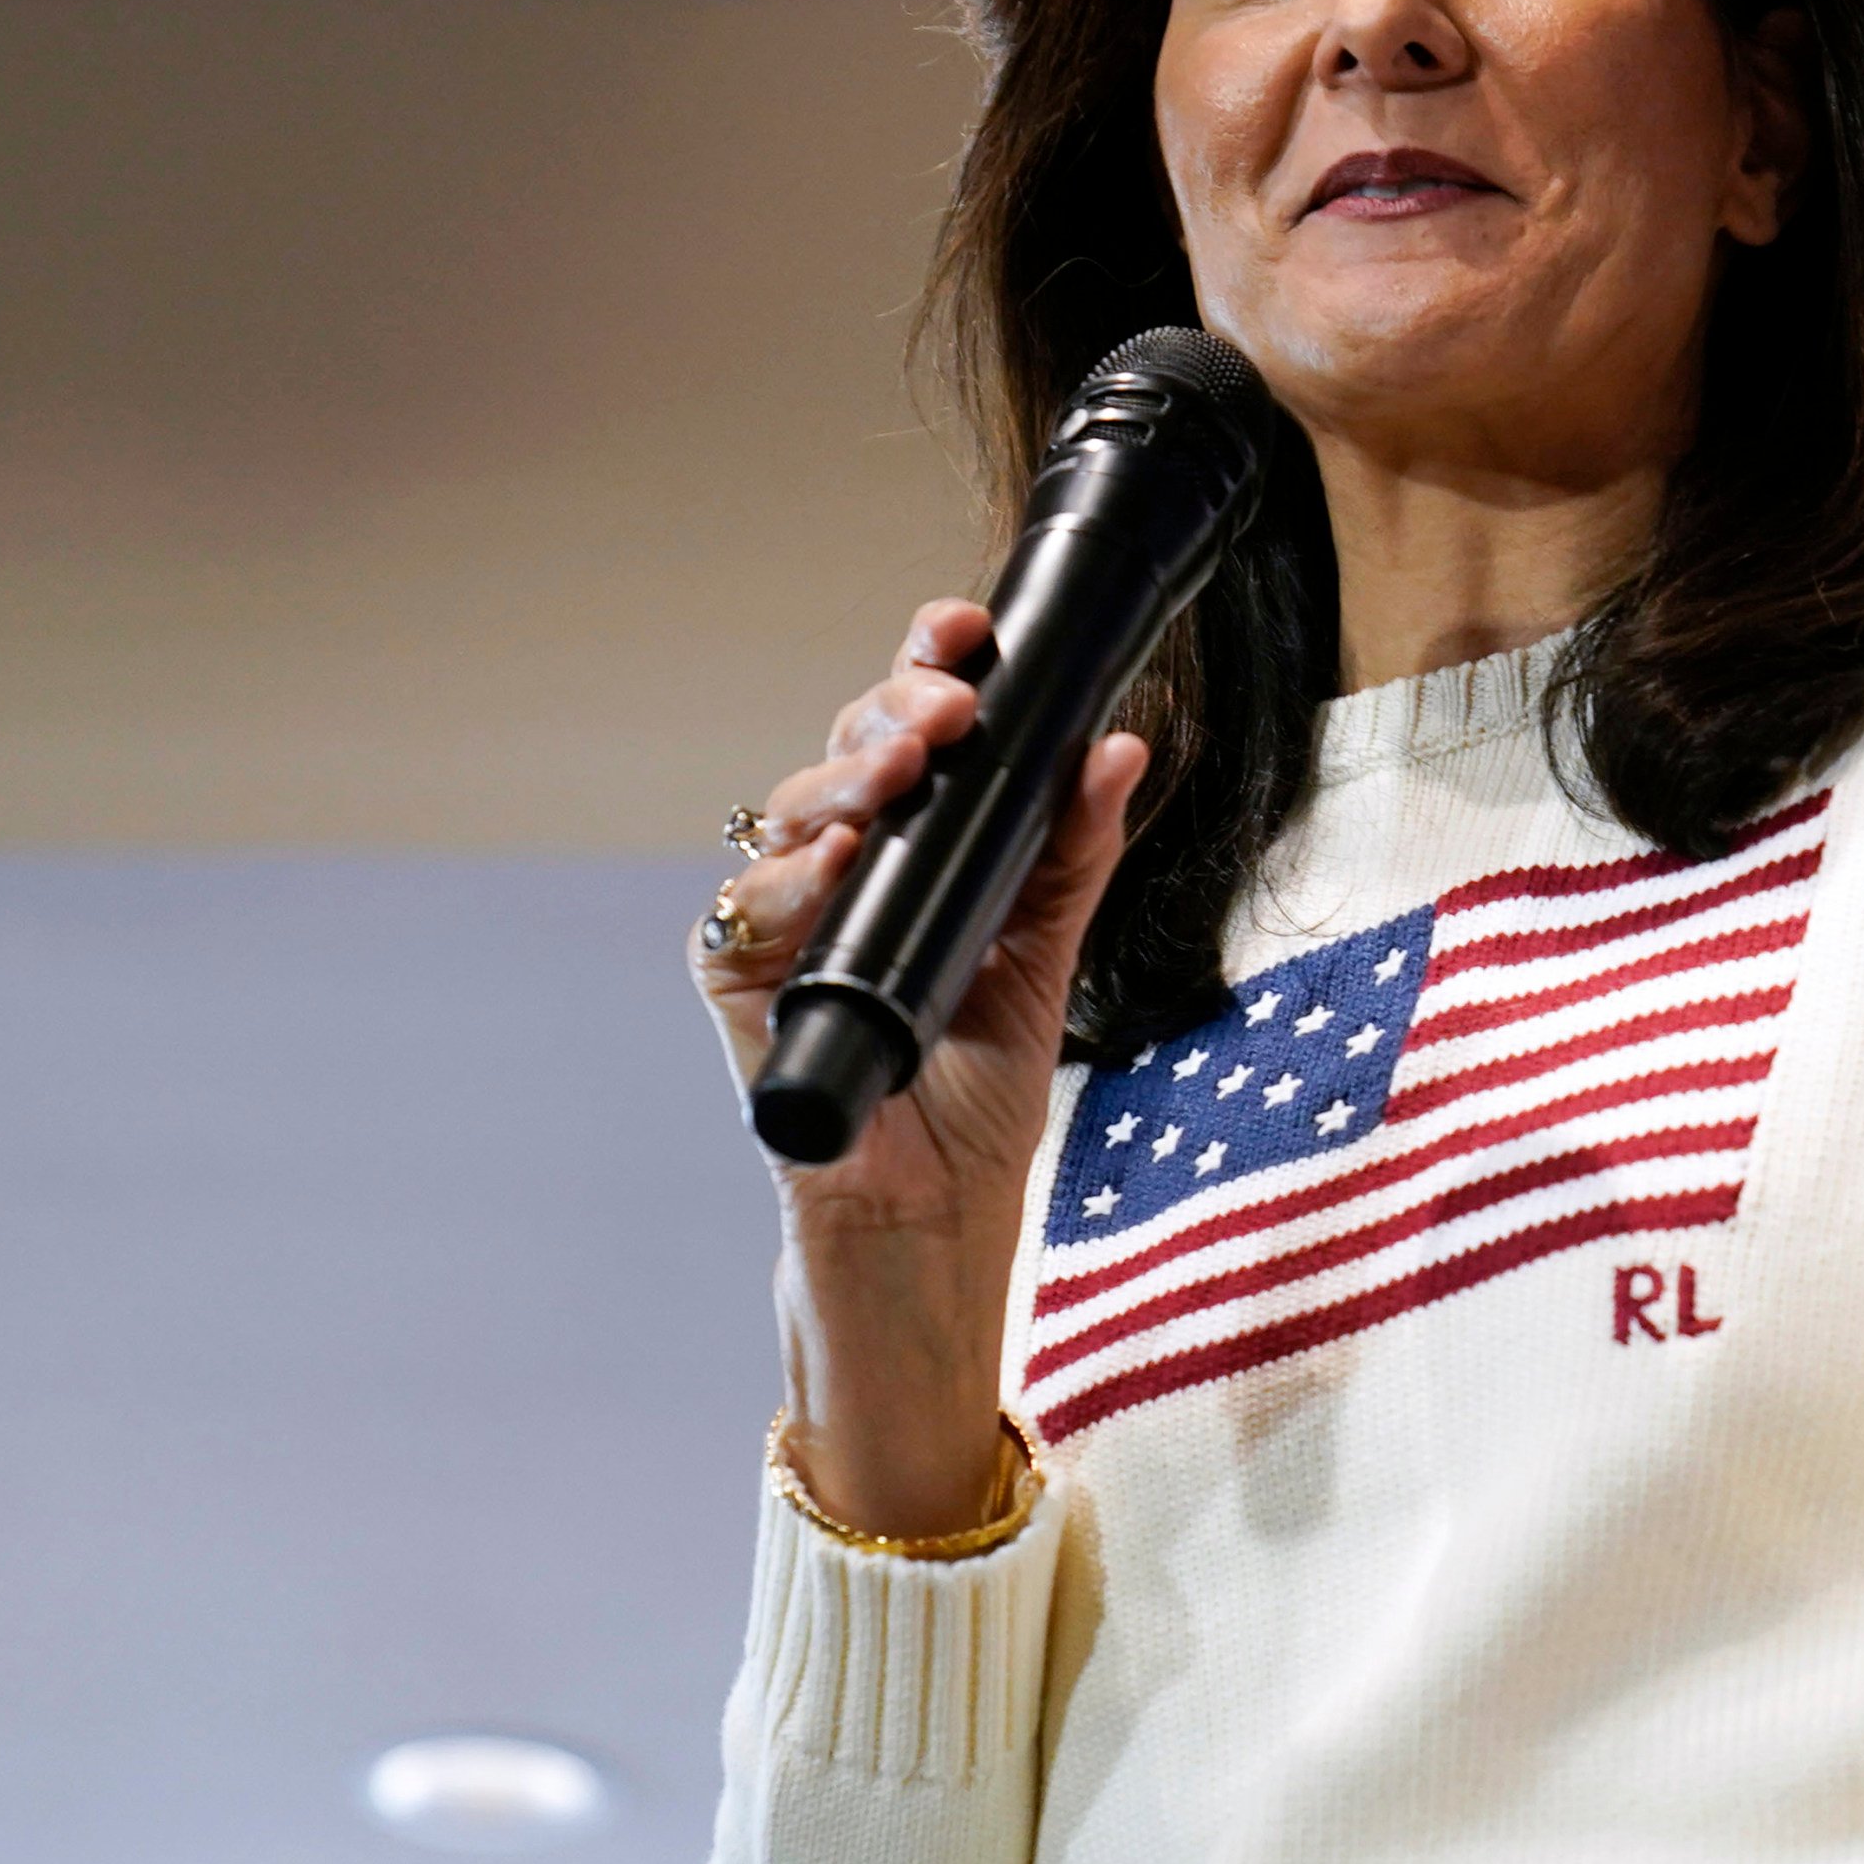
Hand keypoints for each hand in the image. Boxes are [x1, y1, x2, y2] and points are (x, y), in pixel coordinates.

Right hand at [691, 597, 1147, 1534]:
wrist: (932, 1233)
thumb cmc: (974, 1107)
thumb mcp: (1045, 965)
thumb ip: (1074, 859)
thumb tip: (1121, 745)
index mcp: (912, 857)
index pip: (908, 741)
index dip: (925, 673)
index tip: (964, 629)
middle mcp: (839, 878)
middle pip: (844, 760)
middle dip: (890, 715)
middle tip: (946, 707)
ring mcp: (782, 932)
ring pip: (787, 819)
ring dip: (845, 783)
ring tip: (905, 767)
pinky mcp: (743, 997)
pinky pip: (742, 919)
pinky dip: (787, 885)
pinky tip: (835, 861)